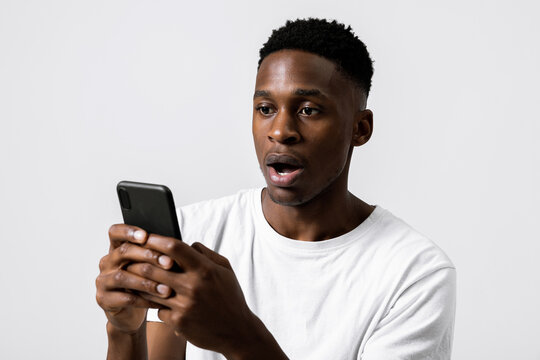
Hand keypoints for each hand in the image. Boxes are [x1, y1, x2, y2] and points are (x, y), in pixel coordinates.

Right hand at [95, 224, 174, 333]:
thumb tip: (177, 245)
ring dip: (147, 282)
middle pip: (123, 252)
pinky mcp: (104, 299)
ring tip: (167, 289)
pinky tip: (159, 302)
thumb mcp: (148, 266)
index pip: (115, 232)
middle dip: (148, 256)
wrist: (129, 312)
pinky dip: (144, 300)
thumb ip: (155, 254)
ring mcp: (103, 281)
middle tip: (170, 263)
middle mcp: (107, 262)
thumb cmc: (143, 283)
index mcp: (117, 249)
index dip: (128, 231)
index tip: (146, 236)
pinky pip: (124, 298)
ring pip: (122, 277)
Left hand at [125, 235, 262, 357]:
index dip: (157, 240)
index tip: (147, 237)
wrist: (236, 331)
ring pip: (150, 289)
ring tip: (136, 277)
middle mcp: (193, 286)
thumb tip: (188, 243)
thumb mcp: (225, 270)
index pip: (174, 248)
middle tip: (132, 257)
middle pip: (154, 267)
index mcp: (205, 270)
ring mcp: (184, 305)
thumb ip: (206, 254)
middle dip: (140, 260)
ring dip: (141, 282)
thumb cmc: (230, 297)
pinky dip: (157, 304)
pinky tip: (159, 301)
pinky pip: (157, 309)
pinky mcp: (178, 322)